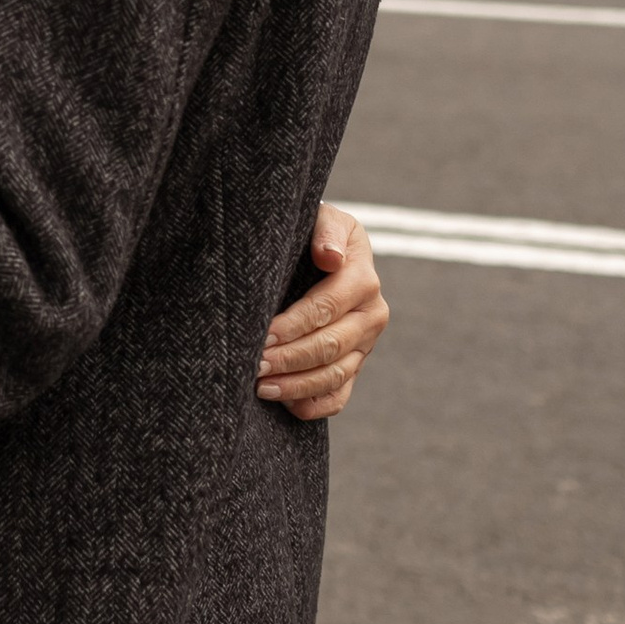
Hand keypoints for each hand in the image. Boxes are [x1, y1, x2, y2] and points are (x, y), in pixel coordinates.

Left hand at [258, 205, 387, 421]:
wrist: (324, 251)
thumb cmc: (314, 232)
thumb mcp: (323, 218)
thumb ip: (326, 231)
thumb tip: (330, 257)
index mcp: (363, 279)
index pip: (325, 308)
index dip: (292, 325)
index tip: (261, 336)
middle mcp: (371, 315)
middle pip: (329, 345)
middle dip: (289, 358)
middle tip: (253, 366)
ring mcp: (365, 345)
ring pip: (334, 374)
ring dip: (297, 385)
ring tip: (261, 387)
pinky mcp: (355, 365)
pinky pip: (339, 395)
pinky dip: (314, 404)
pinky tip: (286, 405)